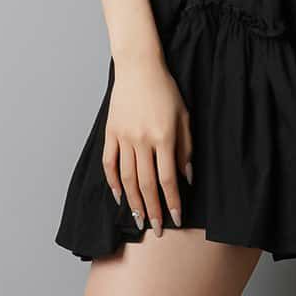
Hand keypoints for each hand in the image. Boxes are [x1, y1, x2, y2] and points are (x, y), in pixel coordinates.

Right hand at [103, 53, 192, 234]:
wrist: (139, 67)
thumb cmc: (166, 91)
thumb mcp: (184, 117)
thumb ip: (186, 149)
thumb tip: (187, 178)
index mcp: (164, 137)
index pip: (168, 179)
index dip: (172, 201)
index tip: (175, 218)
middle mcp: (142, 140)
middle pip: (146, 183)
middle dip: (152, 209)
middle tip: (155, 229)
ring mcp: (123, 137)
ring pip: (126, 177)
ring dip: (132, 201)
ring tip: (137, 219)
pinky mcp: (110, 132)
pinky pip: (109, 162)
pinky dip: (112, 181)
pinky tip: (118, 196)